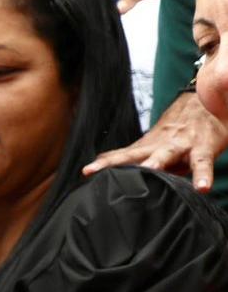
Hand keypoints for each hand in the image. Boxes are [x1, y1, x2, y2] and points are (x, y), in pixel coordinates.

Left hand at [84, 91, 227, 192]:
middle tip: (94, 171)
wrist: (206, 103)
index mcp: (147, 147)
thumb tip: (109, 172)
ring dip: (157, 162)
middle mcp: (160, 146)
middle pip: (134, 155)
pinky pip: (202, 163)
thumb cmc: (178, 133)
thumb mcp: (154, 145)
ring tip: (149, 171)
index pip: (121, 156)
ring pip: (166, 154)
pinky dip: (203, 175)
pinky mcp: (202, 149)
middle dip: (114, 163)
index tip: (85, 172)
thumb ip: (135, 158)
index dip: (104, 163)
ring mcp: (181, 146)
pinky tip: (202, 188)